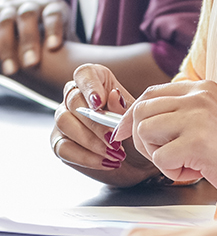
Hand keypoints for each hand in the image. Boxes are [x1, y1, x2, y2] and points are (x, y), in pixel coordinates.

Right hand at [0, 0, 72, 74]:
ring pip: (5, 21)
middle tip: (32, 64)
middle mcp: (31, 4)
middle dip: (28, 39)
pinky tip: (0, 64)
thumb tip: (92, 70)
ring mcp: (10, 8)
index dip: (53, 29)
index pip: (53, 13)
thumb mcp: (63, 34)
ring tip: (12, 71)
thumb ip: (74, 48)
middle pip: (28, 16)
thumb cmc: (50, 33)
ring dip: (6, 46)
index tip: (54, 46)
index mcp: (53, 7)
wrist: (20, 16)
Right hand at [52, 64, 158, 184]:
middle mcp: (76, 96)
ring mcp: (64, 118)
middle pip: (74, 101)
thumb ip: (124, 107)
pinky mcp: (59, 141)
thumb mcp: (135, 117)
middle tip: (114, 139)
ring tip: (114, 153)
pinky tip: (106, 162)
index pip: (85, 74)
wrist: (137, 159)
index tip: (99, 103)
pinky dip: (86, 157)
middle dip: (95, 123)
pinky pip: (64, 147)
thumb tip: (112, 95)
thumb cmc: (136, 131)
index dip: (90, 87)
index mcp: (97, 81)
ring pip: (65, 122)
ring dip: (90, 140)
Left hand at [113, 80, 216, 188]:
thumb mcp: (208, 117)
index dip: (131, 114)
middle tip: (162, 154)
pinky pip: (160, 158)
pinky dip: (172, 172)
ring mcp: (196, 118)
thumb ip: (179, 111)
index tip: (122, 131)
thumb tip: (134, 121)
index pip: (151, 93)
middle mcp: (197, 98)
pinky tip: (194, 170)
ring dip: (157, 155)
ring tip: (182, 161)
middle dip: (142, 138)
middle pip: (142, 111)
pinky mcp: (195, 142)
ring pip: (145, 132)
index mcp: (200, 88)